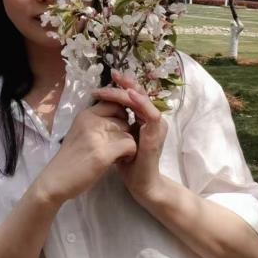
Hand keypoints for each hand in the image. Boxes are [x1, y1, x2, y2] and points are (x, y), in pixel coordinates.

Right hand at [35, 102, 136, 205]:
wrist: (55, 180)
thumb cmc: (70, 158)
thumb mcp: (81, 132)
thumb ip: (97, 122)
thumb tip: (122, 116)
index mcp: (85, 114)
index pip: (113, 102)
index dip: (121, 115)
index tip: (118, 129)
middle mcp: (91, 120)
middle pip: (123, 117)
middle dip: (125, 131)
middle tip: (117, 145)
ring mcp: (96, 136)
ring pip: (129, 131)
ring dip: (128, 144)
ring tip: (118, 155)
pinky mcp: (103, 153)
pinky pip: (130, 145)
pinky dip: (129, 154)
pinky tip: (120, 161)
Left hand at [91, 70, 167, 204]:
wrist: (141, 184)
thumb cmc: (128, 163)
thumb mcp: (118, 137)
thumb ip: (115, 123)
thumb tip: (101, 108)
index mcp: (143, 118)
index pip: (134, 96)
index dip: (123, 85)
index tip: (109, 77)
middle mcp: (152, 118)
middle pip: (139, 93)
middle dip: (125, 82)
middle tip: (112, 73)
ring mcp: (156, 125)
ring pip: (143, 100)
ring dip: (129, 89)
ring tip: (117, 80)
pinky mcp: (156, 134)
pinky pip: (150, 113)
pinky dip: (141, 102)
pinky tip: (129, 95)